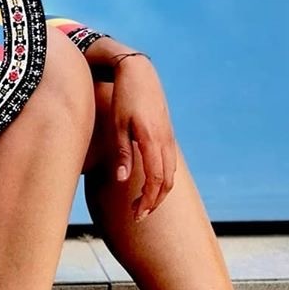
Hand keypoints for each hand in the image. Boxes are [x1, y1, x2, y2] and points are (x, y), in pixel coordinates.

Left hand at [111, 57, 176, 220]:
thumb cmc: (124, 98)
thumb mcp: (118, 126)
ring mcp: (169, 137)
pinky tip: (151, 184)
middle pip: (166, 182)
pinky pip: (170, 163)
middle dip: (154, 203)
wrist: (139, 73)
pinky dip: (163, 179)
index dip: (147, 201)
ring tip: (144, 204)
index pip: (155, 181)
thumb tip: (123, 181)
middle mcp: (165, 141)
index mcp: (152, 141)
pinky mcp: (167, 134)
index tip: (136, 215)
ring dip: (159, 193)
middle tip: (139, 216)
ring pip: (171, 174)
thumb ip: (122, 154)